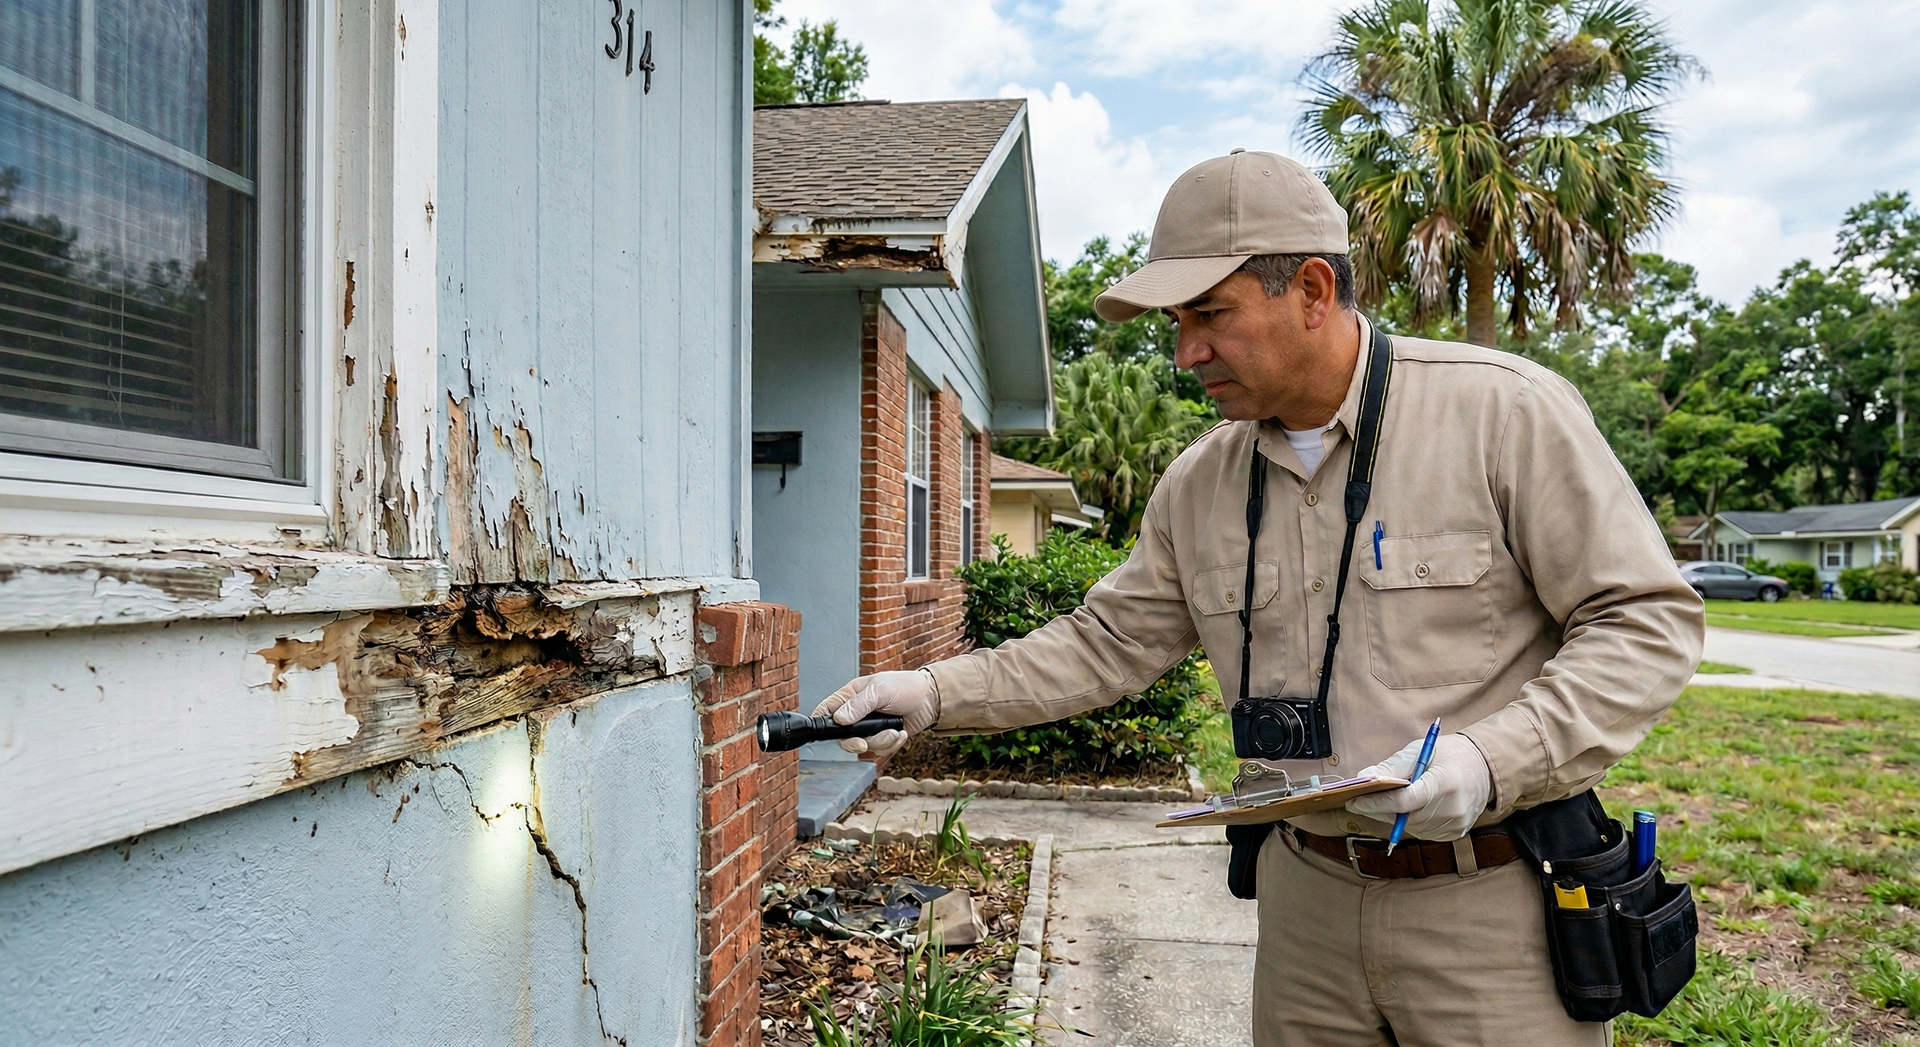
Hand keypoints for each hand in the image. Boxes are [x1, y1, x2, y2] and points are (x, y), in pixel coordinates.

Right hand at [811, 669, 938, 756]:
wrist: (931, 699)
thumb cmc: (905, 687)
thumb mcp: (880, 691)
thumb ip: (859, 705)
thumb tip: (839, 719)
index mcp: (850, 696)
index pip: (827, 711)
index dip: (823, 723)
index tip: (830, 733)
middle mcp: (857, 714)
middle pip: (843, 737)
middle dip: (855, 743)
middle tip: (864, 744)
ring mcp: (870, 727)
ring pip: (864, 746)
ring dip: (881, 742)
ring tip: (894, 730)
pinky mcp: (883, 737)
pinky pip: (880, 750)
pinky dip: (892, 744)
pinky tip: (901, 732)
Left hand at [1343, 734, 1491, 841]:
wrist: (1486, 768)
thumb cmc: (1451, 755)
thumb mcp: (1422, 750)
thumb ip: (1393, 765)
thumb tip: (1364, 777)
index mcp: (1444, 782)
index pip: (1405, 800)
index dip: (1376, 802)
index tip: (1354, 800)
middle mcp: (1453, 807)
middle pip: (1404, 817)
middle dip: (1379, 810)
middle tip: (1359, 801)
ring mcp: (1456, 823)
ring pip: (1411, 828)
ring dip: (1393, 817)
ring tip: (1383, 803)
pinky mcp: (1456, 833)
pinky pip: (1423, 833)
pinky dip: (1410, 823)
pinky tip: (1408, 809)